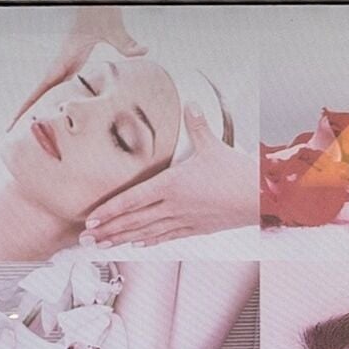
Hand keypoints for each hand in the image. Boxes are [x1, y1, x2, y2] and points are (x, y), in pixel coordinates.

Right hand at [24, 9, 141, 116]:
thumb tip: (142, 51)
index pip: (42, 87)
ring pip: (49, 89)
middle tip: (10, 130)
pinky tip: (56, 107)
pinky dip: (54, 97)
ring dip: (38, 104)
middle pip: (39, 92)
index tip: (13, 120)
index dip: (27, 105)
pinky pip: (62, 84)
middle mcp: (62, 62)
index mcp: (65, 57)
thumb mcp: (112, 28)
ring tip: (28, 124)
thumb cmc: (100, 11)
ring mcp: (68, 62)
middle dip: (25, 110)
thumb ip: (125, 42)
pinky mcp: (76, 61)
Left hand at [84, 110, 257, 245]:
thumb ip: (197, 125)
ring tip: (101, 245)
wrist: (264, 197)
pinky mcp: (198, 229)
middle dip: (107, 230)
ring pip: (146, 232)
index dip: (109, 210)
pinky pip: (168, 237)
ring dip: (122, 239)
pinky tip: (137, 244)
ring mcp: (185, 220)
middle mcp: (174, 206)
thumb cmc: (238, 172)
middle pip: (133, 221)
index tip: (90, 219)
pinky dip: (150, 240)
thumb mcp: (213, 146)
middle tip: (84, 239)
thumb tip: (190, 103)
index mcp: (172, 185)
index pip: (132, 200)